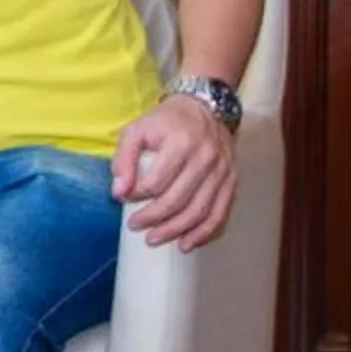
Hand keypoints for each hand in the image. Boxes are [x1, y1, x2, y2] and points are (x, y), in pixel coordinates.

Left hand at [110, 95, 237, 251]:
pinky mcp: (232, 180)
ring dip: (176, 230)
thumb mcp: (137, 129)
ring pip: (200, 211)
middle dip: (153, 218)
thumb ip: (124, 159)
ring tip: (154, 239)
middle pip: (178, 199)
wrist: (206, 108)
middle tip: (135, 226)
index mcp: (181, 142)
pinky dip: (204, 233)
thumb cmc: (166, 121)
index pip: (157, 181)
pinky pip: (220, 213)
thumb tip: (118, 192)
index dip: (137, 195)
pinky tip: (186, 244)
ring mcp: (222, 170)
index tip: (124, 199)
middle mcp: (206, 157)